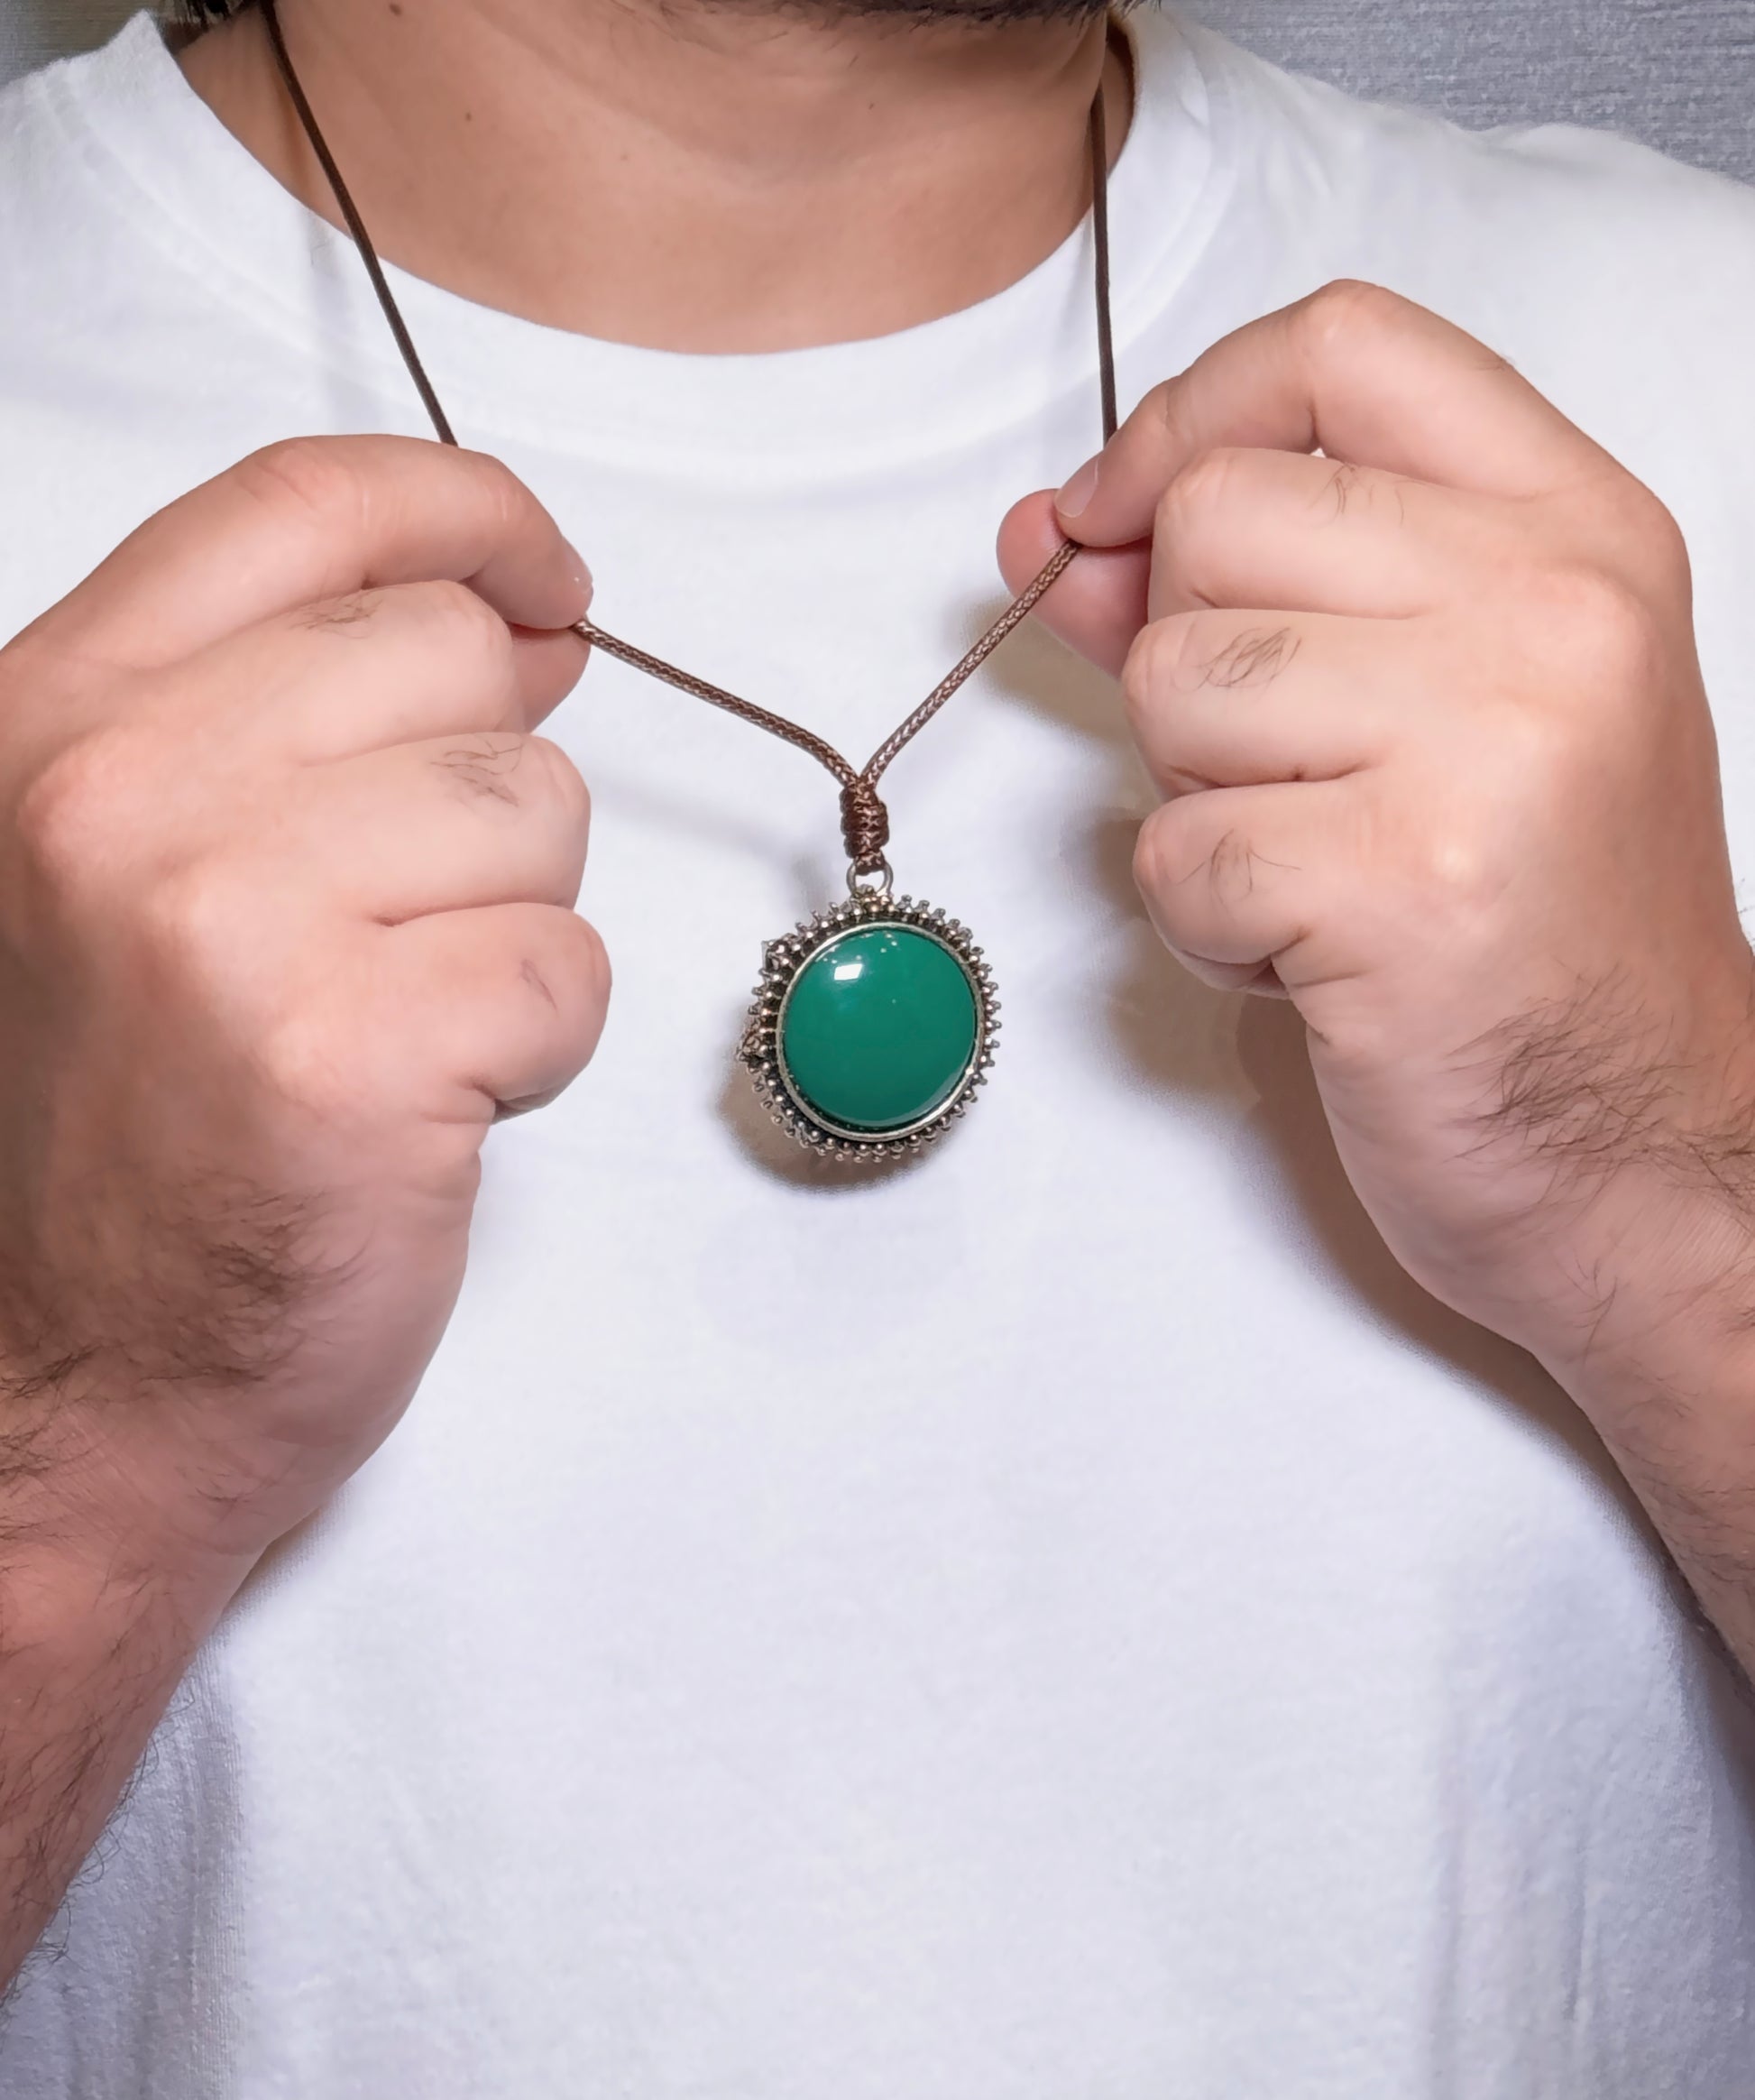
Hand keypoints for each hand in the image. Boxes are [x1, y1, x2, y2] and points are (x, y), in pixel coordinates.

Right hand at [0, 435, 605, 1584]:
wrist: (68, 1395)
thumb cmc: (113, 1151)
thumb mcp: (120, 872)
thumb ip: (285, 719)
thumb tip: (512, 622)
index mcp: (52, 717)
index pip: (303, 506)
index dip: (467, 512)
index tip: (546, 575)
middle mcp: (118, 793)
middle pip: (448, 654)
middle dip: (484, 785)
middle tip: (410, 917)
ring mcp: (228, 921)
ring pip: (535, 808)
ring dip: (511, 922)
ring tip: (398, 1023)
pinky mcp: (352, 1056)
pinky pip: (568, 966)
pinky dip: (538, 1043)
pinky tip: (428, 1104)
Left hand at [1000, 281, 1754, 1375]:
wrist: (1637, 1144)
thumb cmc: (1537, 933)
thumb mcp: (1433, 708)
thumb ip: (1247, 590)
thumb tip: (1055, 528)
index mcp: (1579, 532)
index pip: (1342, 347)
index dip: (1189, 416)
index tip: (1123, 512)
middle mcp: (1553, 610)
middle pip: (1218, 516)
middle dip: (1191, 658)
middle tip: (1293, 771)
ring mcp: (1489, 742)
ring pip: (1175, 680)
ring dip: (1203, 799)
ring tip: (1320, 869)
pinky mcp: (1405, 884)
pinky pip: (1178, 845)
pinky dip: (1207, 921)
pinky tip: (1312, 954)